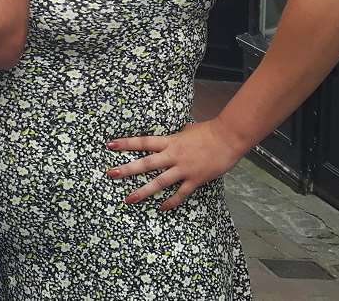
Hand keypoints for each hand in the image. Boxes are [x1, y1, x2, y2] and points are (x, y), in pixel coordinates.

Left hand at [105, 119, 245, 210]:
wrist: (229, 138)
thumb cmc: (209, 131)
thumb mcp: (186, 130)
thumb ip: (175, 136)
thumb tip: (169, 136)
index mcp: (170, 141)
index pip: (143, 141)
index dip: (126, 143)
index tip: (109, 145)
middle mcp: (174, 155)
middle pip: (146, 163)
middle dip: (127, 169)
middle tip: (111, 174)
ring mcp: (184, 168)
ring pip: (159, 182)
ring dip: (143, 191)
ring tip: (129, 199)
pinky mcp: (195, 179)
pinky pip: (180, 193)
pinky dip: (170, 202)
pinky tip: (161, 208)